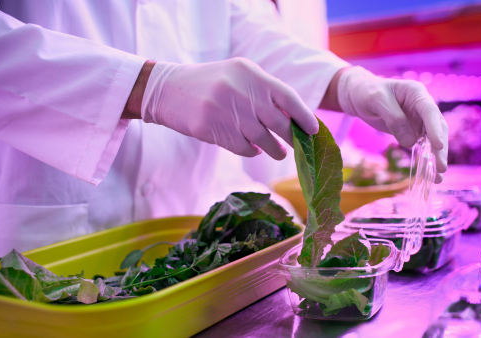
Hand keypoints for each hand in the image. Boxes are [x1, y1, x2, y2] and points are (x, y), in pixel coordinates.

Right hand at [139, 58, 317, 159]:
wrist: (167, 90)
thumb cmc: (210, 85)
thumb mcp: (237, 77)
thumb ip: (263, 93)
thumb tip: (294, 120)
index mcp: (250, 73)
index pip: (287, 97)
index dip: (304, 116)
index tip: (313, 131)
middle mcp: (240, 90)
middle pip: (278, 122)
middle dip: (291, 138)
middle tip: (298, 147)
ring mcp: (224, 109)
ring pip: (262, 138)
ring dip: (274, 149)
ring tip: (277, 152)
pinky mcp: (210, 127)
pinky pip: (243, 147)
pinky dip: (252, 151)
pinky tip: (252, 149)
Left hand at [336, 67, 447, 182]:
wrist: (360, 95)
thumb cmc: (368, 93)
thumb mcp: (377, 101)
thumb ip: (394, 119)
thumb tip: (410, 142)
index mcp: (416, 92)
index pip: (429, 111)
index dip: (435, 129)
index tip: (438, 146)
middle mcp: (422, 106)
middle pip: (437, 128)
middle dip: (440, 149)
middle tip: (441, 168)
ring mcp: (420, 119)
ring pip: (433, 139)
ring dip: (437, 158)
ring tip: (438, 178)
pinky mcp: (414, 131)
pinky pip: (423, 146)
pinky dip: (427, 159)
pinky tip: (430, 175)